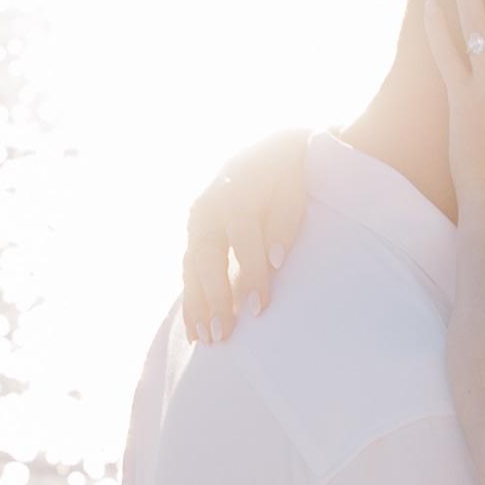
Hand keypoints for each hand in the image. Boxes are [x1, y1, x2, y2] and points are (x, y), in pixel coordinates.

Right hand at [177, 128, 319, 342]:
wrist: (272, 145)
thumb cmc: (290, 172)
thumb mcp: (296, 188)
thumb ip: (286, 222)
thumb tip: (276, 262)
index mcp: (238, 191)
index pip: (243, 238)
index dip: (250, 273)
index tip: (258, 308)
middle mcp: (209, 205)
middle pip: (208, 256)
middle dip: (214, 296)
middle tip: (223, 333)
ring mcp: (197, 218)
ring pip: (192, 265)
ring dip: (197, 303)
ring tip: (206, 339)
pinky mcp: (194, 230)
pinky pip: (188, 268)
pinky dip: (191, 297)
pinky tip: (194, 327)